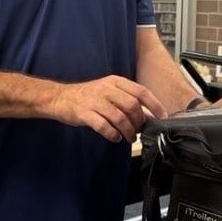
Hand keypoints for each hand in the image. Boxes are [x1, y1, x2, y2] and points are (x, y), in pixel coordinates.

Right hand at [49, 76, 167, 142]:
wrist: (59, 98)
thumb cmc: (87, 96)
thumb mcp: (108, 91)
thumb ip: (126, 99)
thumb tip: (148, 115)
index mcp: (115, 82)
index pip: (140, 91)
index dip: (154, 104)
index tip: (162, 116)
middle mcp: (106, 89)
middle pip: (132, 106)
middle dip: (139, 122)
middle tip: (138, 131)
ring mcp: (94, 101)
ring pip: (119, 117)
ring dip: (128, 131)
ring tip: (129, 137)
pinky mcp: (84, 113)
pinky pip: (103, 125)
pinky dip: (112, 133)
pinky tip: (115, 137)